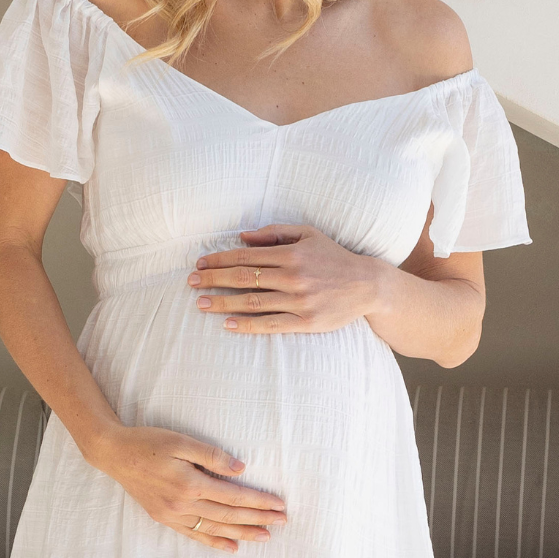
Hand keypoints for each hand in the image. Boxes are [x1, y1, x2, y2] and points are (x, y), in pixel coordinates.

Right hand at [91, 424, 285, 552]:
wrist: (113, 454)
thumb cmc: (148, 442)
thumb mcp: (181, 441)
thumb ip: (212, 456)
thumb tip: (240, 470)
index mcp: (190, 484)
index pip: (234, 497)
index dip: (259, 502)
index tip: (279, 505)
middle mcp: (183, 504)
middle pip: (229, 516)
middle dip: (258, 519)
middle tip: (282, 522)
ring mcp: (173, 515)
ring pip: (215, 528)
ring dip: (242, 534)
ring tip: (265, 537)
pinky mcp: (164, 518)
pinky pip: (194, 534)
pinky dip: (214, 541)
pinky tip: (231, 547)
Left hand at [189, 224, 386, 333]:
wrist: (367, 285)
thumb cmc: (333, 257)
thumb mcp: (308, 234)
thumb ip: (274, 232)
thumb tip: (241, 236)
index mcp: (291, 253)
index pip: (246, 256)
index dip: (219, 260)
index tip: (199, 265)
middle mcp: (293, 276)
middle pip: (244, 278)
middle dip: (213, 280)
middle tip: (190, 284)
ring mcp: (299, 301)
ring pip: (253, 302)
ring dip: (223, 303)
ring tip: (201, 304)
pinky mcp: (306, 322)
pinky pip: (270, 324)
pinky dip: (247, 325)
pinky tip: (227, 325)